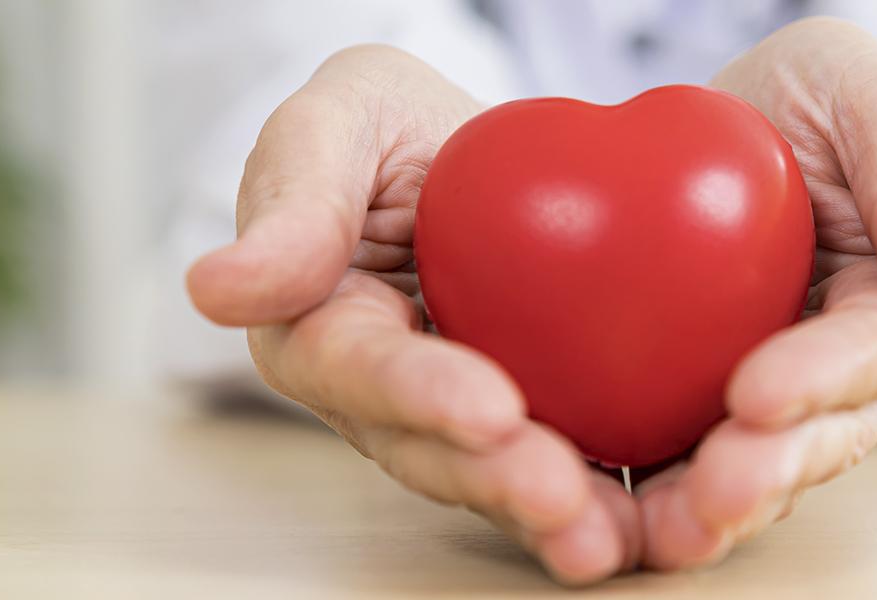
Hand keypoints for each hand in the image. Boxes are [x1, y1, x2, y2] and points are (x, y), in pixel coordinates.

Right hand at [185, 45, 639, 584]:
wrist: (477, 154)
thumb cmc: (392, 129)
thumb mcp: (342, 118)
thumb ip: (293, 194)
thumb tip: (217, 288)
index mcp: (322, 325)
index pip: (363, 368)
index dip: (419, 393)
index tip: (486, 408)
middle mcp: (387, 393)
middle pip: (432, 450)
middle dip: (494, 479)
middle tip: (558, 493)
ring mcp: (461, 416)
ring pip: (498, 478)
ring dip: (552, 514)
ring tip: (608, 535)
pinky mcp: (536, 421)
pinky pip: (571, 463)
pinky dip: (613, 497)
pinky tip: (659, 518)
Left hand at [636, 18, 876, 569]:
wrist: (720, 126)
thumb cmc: (812, 97)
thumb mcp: (861, 93)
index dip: (824, 378)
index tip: (758, 393)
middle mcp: (854, 372)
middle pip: (823, 434)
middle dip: (770, 468)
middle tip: (714, 488)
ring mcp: (783, 400)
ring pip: (758, 468)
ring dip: (715, 508)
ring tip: (667, 529)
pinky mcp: (707, 412)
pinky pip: (683, 459)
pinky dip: (653, 495)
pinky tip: (614, 515)